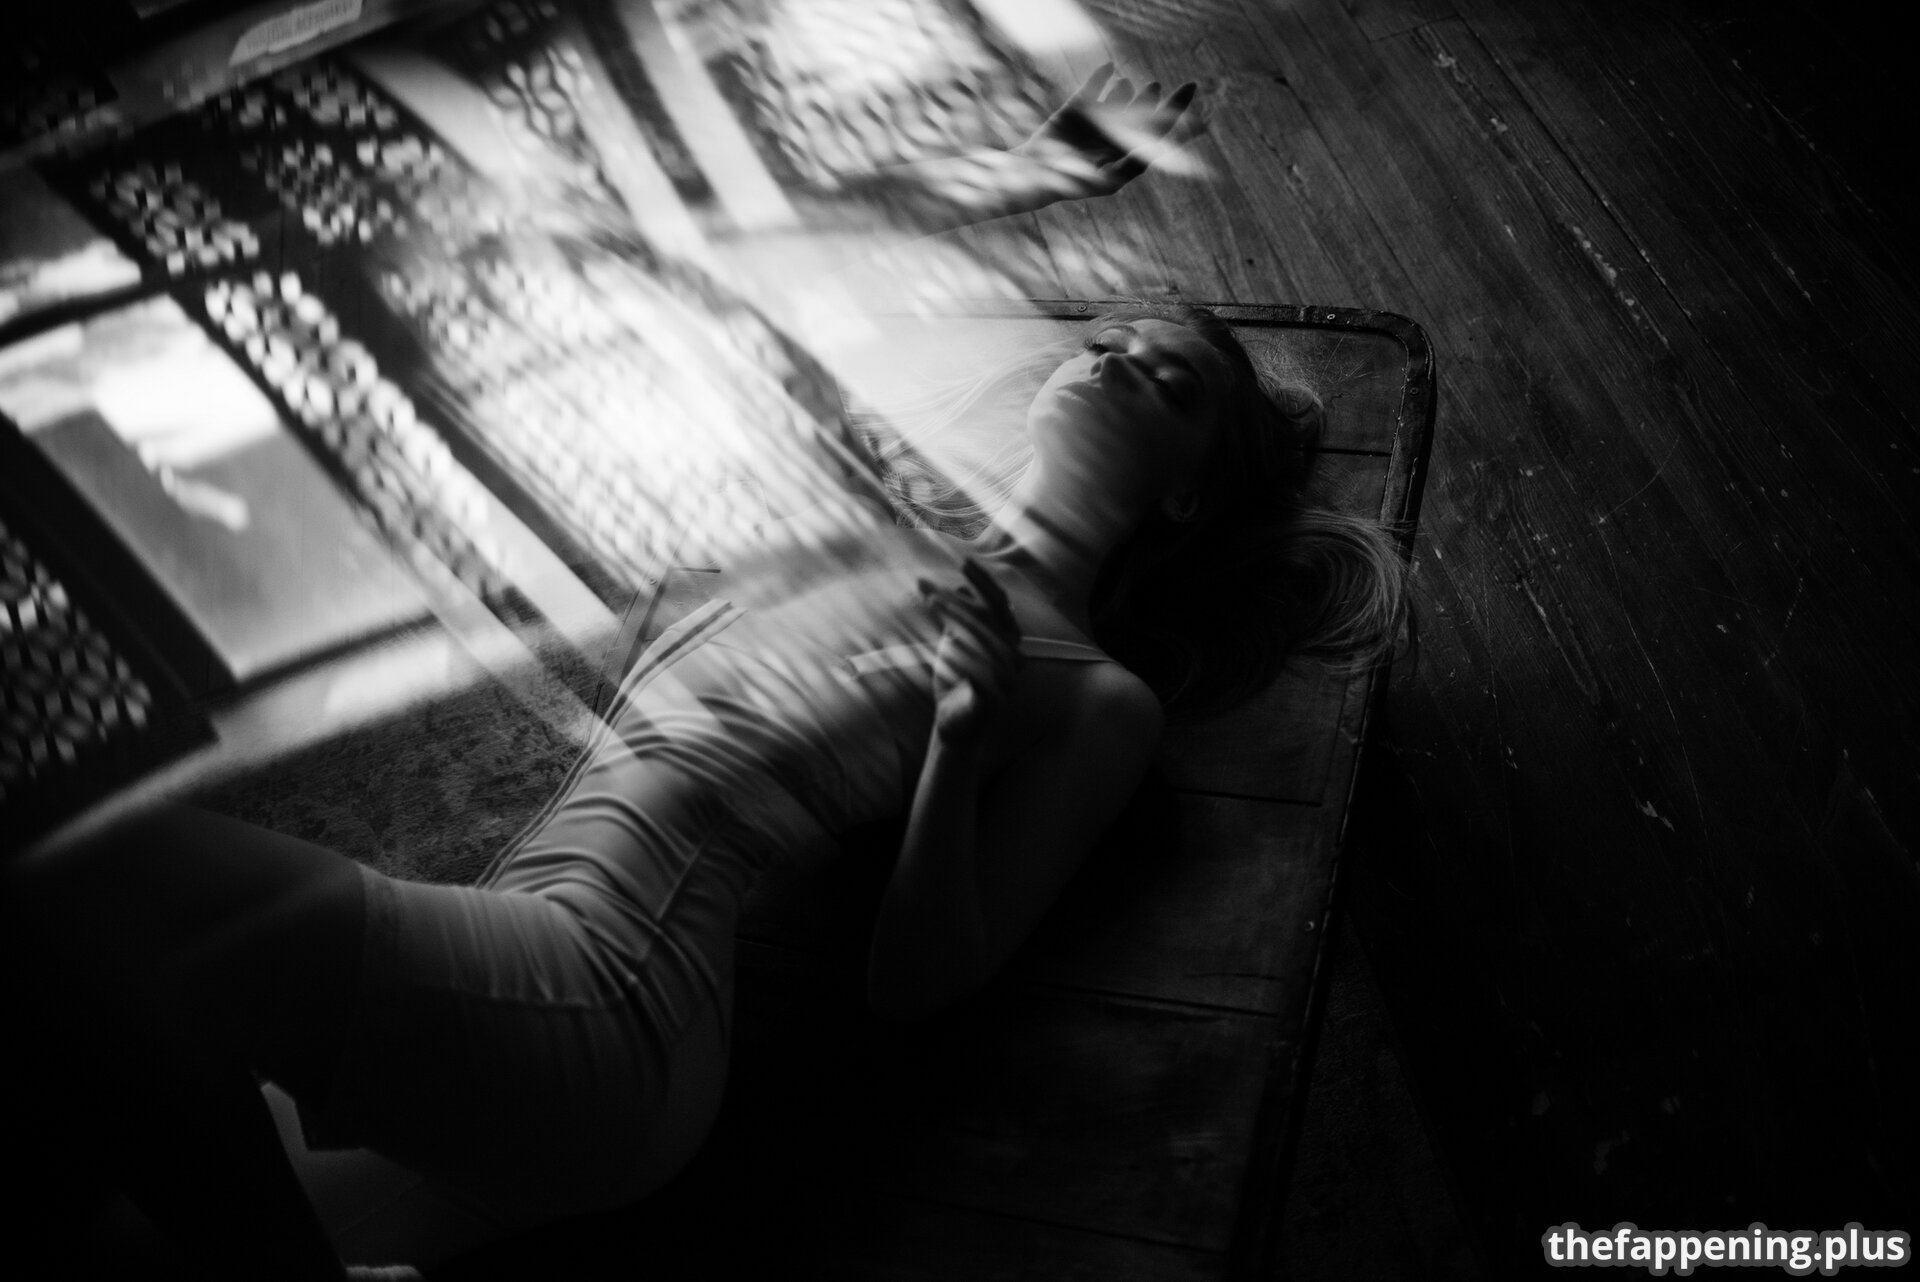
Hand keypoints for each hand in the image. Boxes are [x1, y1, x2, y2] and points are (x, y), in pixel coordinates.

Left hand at [919, 560, 1021, 745]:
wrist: (954, 722)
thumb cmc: (955, 678)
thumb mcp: (953, 640)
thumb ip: (955, 616)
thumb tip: (949, 586)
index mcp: (1008, 637)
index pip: (1000, 602)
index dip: (984, 581)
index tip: (965, 561)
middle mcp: (1014, 655)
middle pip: (992, 617)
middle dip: (963, 598)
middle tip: (932, 585)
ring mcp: (1007, 678)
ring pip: (988, 641)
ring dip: (960, 619)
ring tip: (933, 604)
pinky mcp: (994, 699)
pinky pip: (983, 674)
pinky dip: (966, 657)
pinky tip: (948, 644)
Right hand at [1010, 64, 1199, 203]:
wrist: (1029, 176)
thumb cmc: (1065, 183)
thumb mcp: (1102, 179)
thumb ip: (1128, 166)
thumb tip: (1156, 154)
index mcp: (1122, 161)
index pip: (1157, 142)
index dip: (1180, 125)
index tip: (1201, 114)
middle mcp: (1111, 144)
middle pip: (1144, 123)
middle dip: (1163, 106)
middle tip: (1181, 86)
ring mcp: (1093, 129)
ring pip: (1120, 108)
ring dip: (1134, 96)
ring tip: (1152, 84)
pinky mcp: (1074, 114)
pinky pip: (1091, 93)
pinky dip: (1101, 80)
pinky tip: (1110, 70)